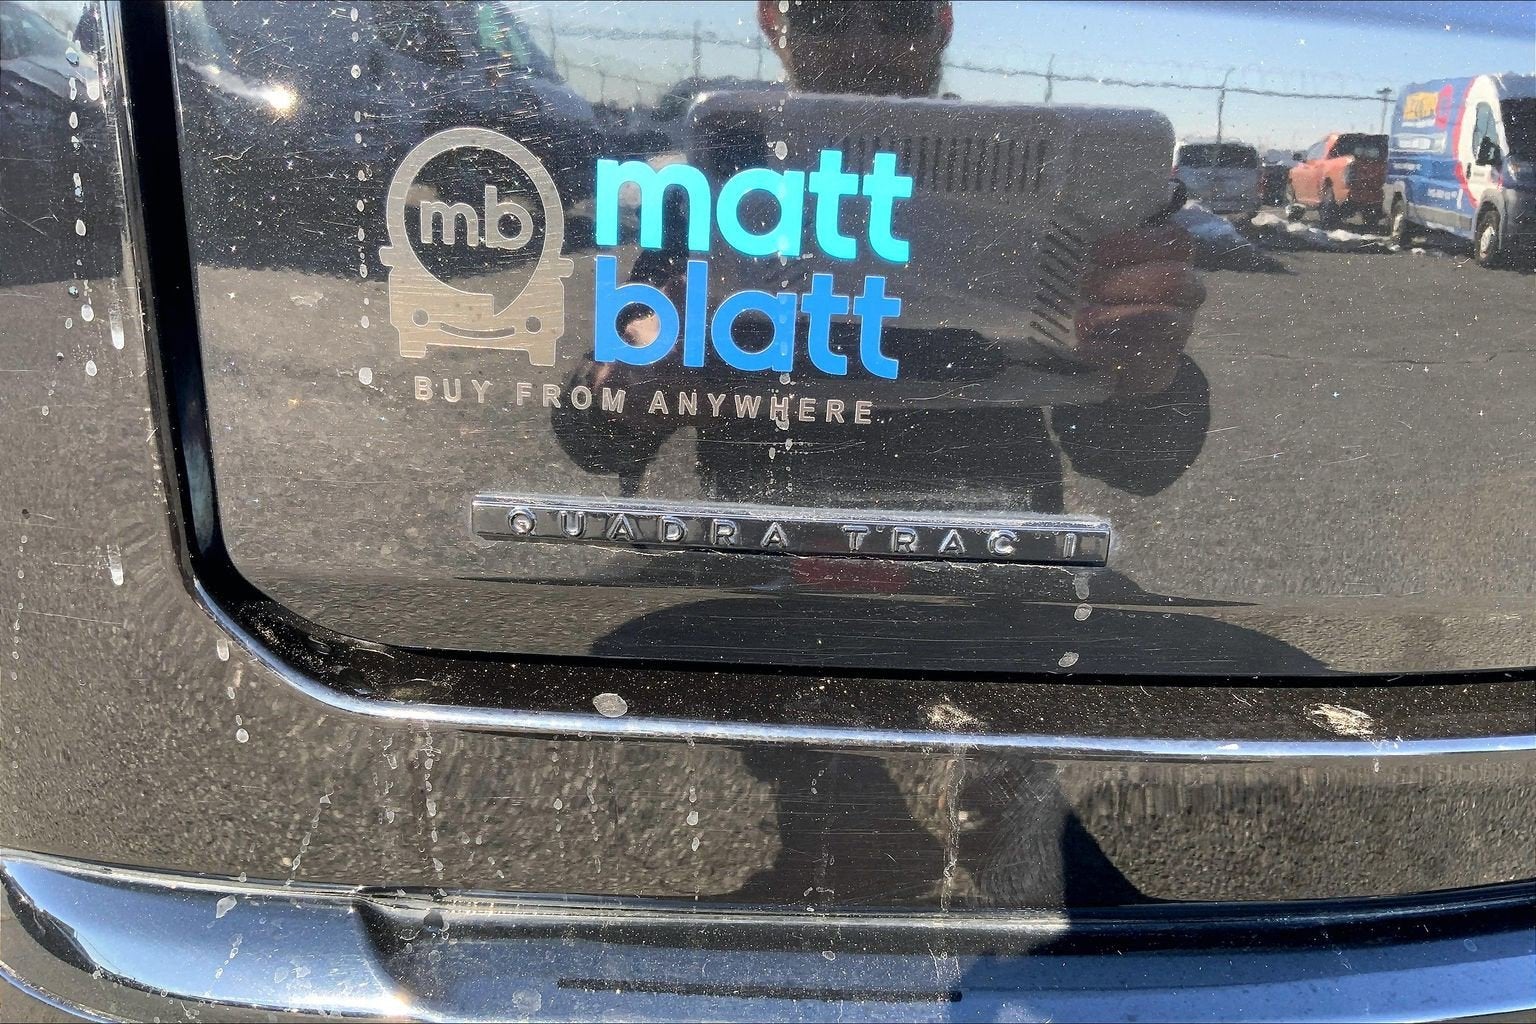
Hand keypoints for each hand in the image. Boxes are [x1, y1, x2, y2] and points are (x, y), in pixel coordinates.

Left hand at [1075, 223, 1205, 396]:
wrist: (1101, 360)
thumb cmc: (1098, 299)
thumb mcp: (1098, 266)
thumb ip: (1097, 246)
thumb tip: (1062, 221)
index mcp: (1173, 261)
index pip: (1175, 241)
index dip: (1137, 243)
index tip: (1096, 251)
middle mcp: (1185, 295)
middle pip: (1174, 280)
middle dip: (1122, 282)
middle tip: (1086, 286)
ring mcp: (1177, 333)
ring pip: (1162, 321)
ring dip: (1114, 318)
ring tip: (1083, 320)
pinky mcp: (1160, 367)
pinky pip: (1142, 357)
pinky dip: (1106, 350)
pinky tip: (1084, 346)